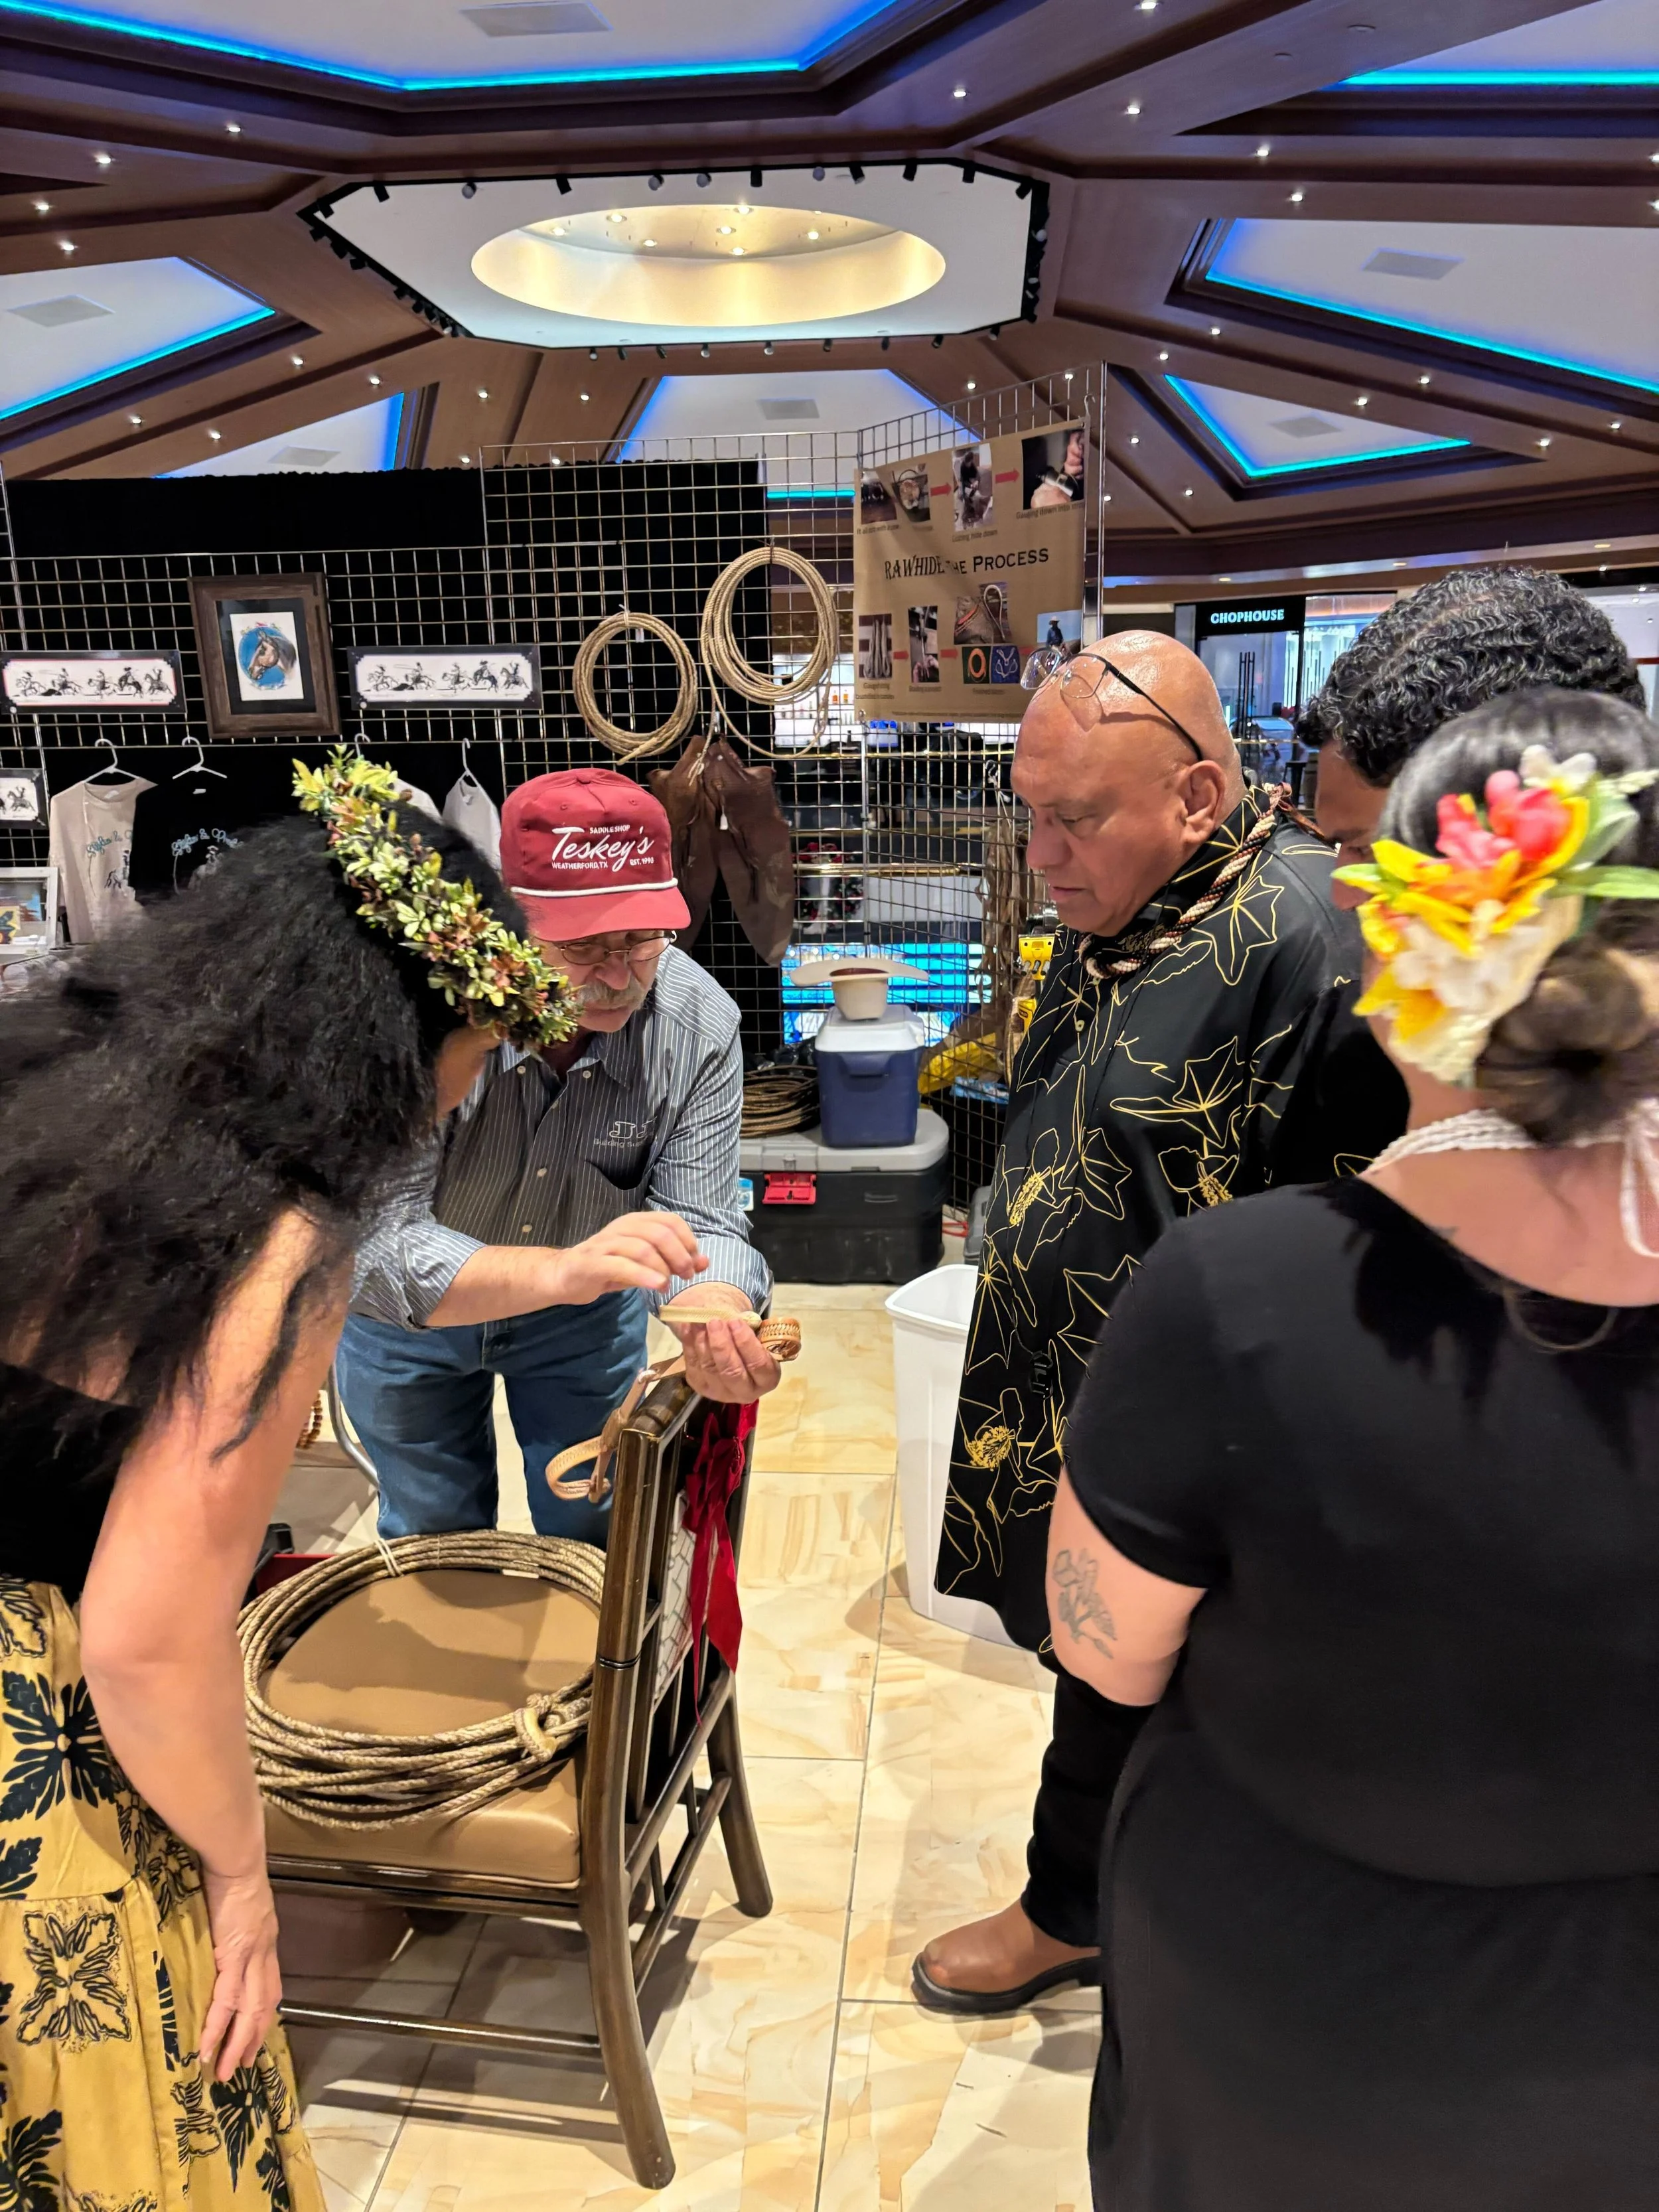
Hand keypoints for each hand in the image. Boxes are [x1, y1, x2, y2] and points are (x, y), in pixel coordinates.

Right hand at [199, 1865, 281, 2081]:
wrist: (235, 1859)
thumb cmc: (231, 1874)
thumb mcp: (238, 1907)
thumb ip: (235, 1927)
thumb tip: (220, 1940)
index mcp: (265, 1942)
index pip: (270, 1987)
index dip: (263, 2014)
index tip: (254, 2036)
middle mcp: (264, 1953)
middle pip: (264, 2006)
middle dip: (253, 2038)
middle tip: (241, 2065)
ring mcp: (251, 1957)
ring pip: (249, 2011)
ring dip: (237, 2043)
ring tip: (226, 2071)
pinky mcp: (234, 1956)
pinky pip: (226, 2000)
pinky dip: (217, 2027)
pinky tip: (208, 2048)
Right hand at [545, 1212, 706, 1305]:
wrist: (565, 1276)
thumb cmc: (607, 1267)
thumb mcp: (644, 1264)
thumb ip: (672, 1261)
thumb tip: (704, 1262)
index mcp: (636, 1222)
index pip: (671, 1221)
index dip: (689, 1241)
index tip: (695, 1263)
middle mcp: (621, 1227)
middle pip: (660, 1233)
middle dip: (680, 1255)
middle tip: (686, 1275)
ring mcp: (606, 1244)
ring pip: (642, 1248)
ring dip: (663, 1267)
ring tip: (668, 1284)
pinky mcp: (593, 1262)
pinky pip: (622, 1265)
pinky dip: (644, 1275)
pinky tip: (657, 1285)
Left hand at [661, 1291, 782, 1404]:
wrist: (731, 1347)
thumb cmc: (748, 1338)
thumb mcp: (755, 1333)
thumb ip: (746, 1329)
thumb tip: (727, 1319)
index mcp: (767, 1379)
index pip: (758, 1364)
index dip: (746, 1343)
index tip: (735, 1321)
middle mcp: (746, 1391)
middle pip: (731, 1371)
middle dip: (721, 1345)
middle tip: (715, 1322)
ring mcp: (721, 1392)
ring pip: (709, 1368)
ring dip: (703, 1341)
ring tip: (699, 1320)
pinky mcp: (701, 1387)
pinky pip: (693, 1366)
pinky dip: (689, 1344)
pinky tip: (688, 1327)